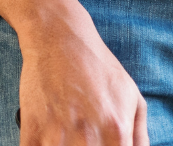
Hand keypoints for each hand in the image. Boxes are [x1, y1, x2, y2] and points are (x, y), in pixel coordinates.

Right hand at [13, 9, 147, 145]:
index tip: (103, 144)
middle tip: (84, 138)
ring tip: (66, 136)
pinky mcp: (31, 132)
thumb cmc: (96, 65)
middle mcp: (88, 139)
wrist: (58, 37)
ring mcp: (57, 137)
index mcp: (117, 133)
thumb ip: (141, 135)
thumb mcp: (132, 96)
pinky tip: (48, 137)